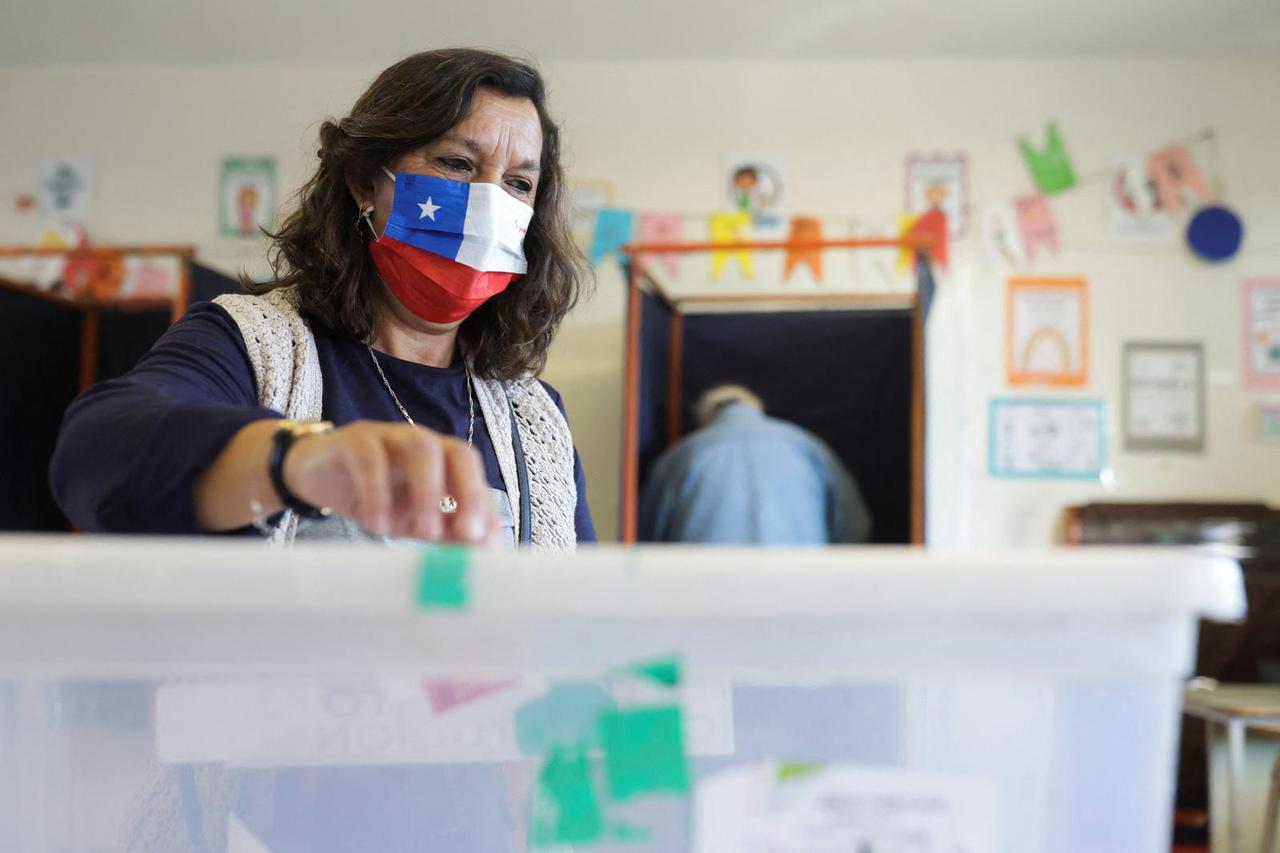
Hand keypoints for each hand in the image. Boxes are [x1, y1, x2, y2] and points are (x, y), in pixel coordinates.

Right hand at [282, 420, 497, 542]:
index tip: (487, 545)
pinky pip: (370, 458)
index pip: (475, 478)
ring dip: (428, 492)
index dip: (484, 507)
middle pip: (458, 452)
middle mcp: (422, 443)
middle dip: (468, 492)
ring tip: (423, 532)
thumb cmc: (374, 496)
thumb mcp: (411, 520)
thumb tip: (482, 553)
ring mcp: (389, 437)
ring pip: (420, 449)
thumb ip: (445, 532)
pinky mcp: (353, 441)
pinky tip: (378, 523)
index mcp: (443, 460)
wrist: (314, 475)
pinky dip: (378, 491)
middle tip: (466, 534)